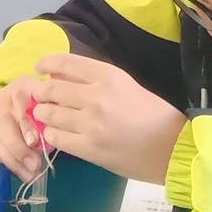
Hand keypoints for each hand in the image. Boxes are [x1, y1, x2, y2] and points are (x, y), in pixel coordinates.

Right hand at [0, 74, 50, 182]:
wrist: (32, 94)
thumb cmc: (50, 97)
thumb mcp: (56, 96)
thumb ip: (57, 106)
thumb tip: (60, 126)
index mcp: (22, 86)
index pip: (19, 102)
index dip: (25, 124)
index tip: (34, 142)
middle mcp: (5, 99)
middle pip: (4, 124)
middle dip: (19, 148)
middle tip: (35, 165)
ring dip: (15, 161)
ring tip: (31, 176)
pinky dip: (10, 164)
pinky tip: (23, 174)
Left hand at [28, 53, 189, 185]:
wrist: (172, 149)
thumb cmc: (153, 115)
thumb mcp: (126, 86)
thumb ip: (94, 80)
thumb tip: (57, 76)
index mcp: (109, 76)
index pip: (66, 62)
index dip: (46, 63)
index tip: (39, 67)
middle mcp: (97, 96)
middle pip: (51, 88)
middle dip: (40, 92)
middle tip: (40, 97)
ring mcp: (91, 123)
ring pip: (49, 114)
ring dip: (43, 114)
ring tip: (45, 116)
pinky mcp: (89, 148)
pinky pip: (55, 137)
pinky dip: (50, 134)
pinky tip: (55, 134)